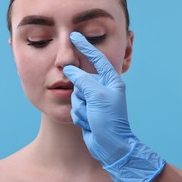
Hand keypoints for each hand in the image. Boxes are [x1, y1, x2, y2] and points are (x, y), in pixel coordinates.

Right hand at [63, 32, 165, 181]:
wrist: (110, 145)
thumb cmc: (109, 119)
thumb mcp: (97, 95)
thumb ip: (82, 79)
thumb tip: (70, 70)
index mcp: (111, 81)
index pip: (96, 59)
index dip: (85, 46)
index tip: (74, 36)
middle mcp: (102, 88)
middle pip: (81, 80)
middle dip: (81, 94)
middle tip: (91, 106)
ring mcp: (94, 100)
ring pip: (75, 94)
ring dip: (80, 107)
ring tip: (91, 116)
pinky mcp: (87, 111)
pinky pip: (75, 106)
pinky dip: (79, 115)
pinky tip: (89, 122)